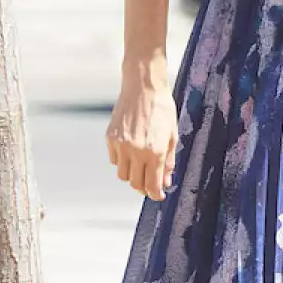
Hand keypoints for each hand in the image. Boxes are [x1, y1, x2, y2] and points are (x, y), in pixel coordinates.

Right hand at [107, 76, 177, 199]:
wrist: (143, 87)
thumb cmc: (162, 109)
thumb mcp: (172, 136)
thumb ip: (169, 161)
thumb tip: (166, 182)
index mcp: (155, 153)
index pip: (153, 186)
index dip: (156, 195)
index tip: (158, 195)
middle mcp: (136, 152)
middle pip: (135, 184)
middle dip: (143, 187)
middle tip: (150, 183)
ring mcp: (121, 145)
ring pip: (122, 175)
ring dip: (132, 175)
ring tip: (140, 166)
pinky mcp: (110, 138)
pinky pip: (114, 160)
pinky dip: (122, 161)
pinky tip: (131, 151)